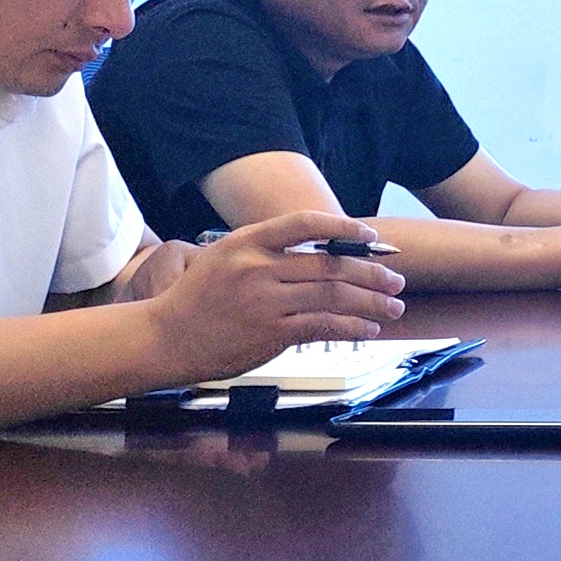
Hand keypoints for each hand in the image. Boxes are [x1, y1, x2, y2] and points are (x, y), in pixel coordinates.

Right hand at [144, 212, 407, 381]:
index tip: (369, 236)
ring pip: (334, 295)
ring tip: (394, 306)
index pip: (305, 223)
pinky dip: (353, 326)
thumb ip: (265, 252)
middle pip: (330, 264)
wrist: (164, 337)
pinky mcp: (271, 333)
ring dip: (372, 301)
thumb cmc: (196, 300)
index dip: (344, 227)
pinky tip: (368, 328)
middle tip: (395, 279)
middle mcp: (258, 267)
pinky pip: (324, 325)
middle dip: (372, 272)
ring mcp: (265, 300)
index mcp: (247, 241)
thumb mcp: (223, 258)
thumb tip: (319, 254)